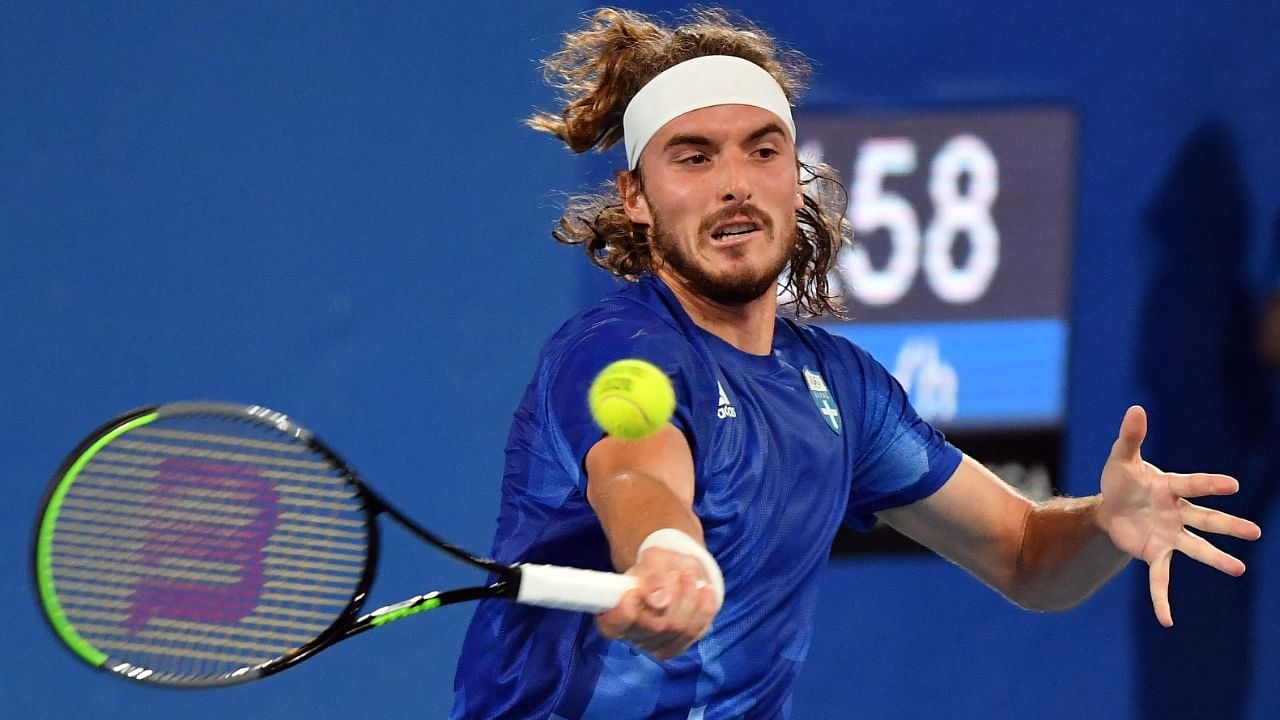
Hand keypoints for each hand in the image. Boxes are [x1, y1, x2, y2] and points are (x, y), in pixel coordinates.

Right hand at [595, 546, 719, 658]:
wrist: (677, 571)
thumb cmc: (658, 565)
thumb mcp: (653, 559)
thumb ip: (652, 576)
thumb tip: (659, 601)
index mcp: (616, 614)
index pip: (613, 625)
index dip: (624, 612)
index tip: (635, 592)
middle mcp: (633, 635)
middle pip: (654, 626)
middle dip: (671, 596)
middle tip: (675, 574)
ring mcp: (657, 643)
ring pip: (678, 629)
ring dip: (689, 599)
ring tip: (690, 576)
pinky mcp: (680, 644)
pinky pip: (697, 631)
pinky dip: (704, 609)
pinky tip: (706, 591)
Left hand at [1096, 405, 1262, 626]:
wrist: (1109, 507)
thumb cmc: (1122, 480)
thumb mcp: (1121, 458)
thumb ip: (1130, 437)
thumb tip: (1136, 408)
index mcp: (1171, 487)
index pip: (1193, 484)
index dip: (1210, 484)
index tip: (1232, 485)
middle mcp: (1177, 513)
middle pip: (1206, 519)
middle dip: (1228, 526)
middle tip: (1255, 533)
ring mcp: (1169, 535)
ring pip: (1196, 548)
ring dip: (1215, 559)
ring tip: (1239, 569)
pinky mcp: (1155, 553)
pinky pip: (1161, 579)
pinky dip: (1162, 599)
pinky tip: (1167, 621)